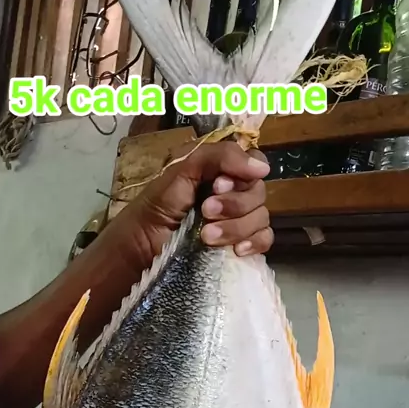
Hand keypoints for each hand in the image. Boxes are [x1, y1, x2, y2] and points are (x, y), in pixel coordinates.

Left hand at [115, 141, 272, 272]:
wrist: (144, 244)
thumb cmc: (159, 203)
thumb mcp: (184, 168)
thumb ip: (220, 157)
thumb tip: (262, 169)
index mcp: (223, 170)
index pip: (255, 164)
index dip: (243, 175)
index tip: (218, 185)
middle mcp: (235, 193)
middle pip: (258, 193)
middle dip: (233, 204)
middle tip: (205, 211)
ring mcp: (239, 221)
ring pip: (261, 218)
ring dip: (235, 227)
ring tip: (205, 235)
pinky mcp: (239, 245)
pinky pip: (264, 240)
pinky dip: (254, 243)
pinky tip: (237, 249)